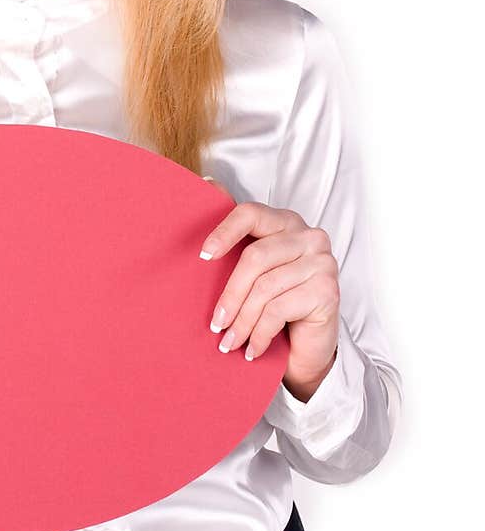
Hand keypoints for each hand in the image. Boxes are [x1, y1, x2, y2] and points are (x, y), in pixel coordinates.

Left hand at [198, 183, 339, 400]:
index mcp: (286, 222)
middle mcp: (309, 236)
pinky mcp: (328, 290)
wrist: (307, 349)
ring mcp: (322, 262)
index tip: (203, 256)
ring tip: (230, 341)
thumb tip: (210, 182)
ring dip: (243, 321)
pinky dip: (260, 333)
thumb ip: (235, 238)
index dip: (224, 231)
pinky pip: (279, 309)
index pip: (251, 213)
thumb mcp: (252, 273)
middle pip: (255, 257)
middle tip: (215, 323)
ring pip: (265, 287)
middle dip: (230, 295)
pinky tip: (253, 348)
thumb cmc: (275, 306)